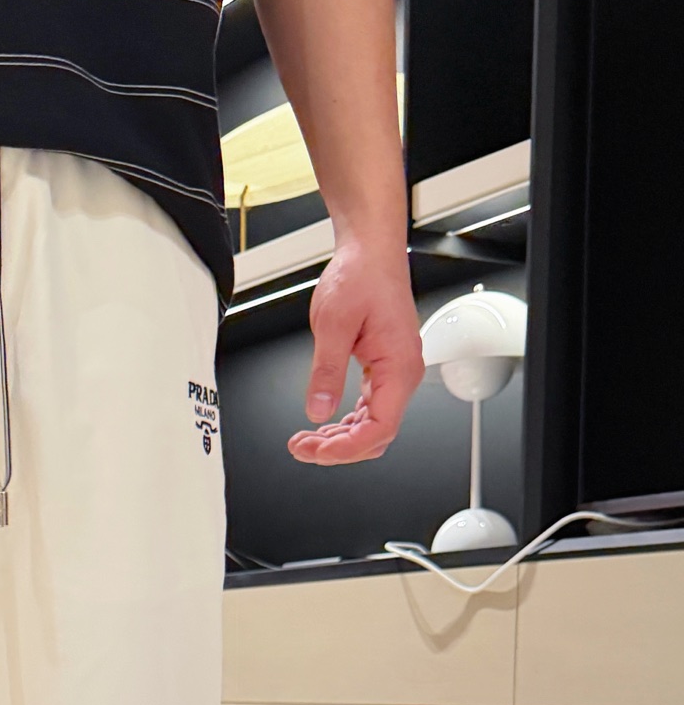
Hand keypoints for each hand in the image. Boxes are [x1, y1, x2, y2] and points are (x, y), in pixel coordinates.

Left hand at [286, 236, 422, 464]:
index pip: (380, 428)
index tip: (317, 452)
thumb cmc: (360, 277)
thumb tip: (318, 409)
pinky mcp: (381, 368)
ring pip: (370, 425)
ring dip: (339, 438)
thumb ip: (326, 371)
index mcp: (399, 366)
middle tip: (301, 447)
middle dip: (338, 449)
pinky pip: (367, 408)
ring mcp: (393, 372)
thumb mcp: (334, 325)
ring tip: (304, 440)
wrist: (369, 252)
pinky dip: (344, 422)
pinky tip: (322, 425)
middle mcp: (402, 374)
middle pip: (376, 434)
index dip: (347, 449)